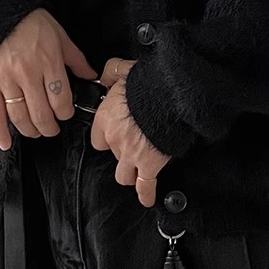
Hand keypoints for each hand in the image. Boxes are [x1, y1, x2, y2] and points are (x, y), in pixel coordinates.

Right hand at [0, 8, 97, 150]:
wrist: (0, 12)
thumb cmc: (32, 23)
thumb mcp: (61, 37)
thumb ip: (76, 60)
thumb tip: (92, 78)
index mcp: (48, 62)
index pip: (60, 100)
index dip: (65, 113)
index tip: (66, 114)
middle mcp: (27, 73)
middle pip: (41, 113)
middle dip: (50, 127)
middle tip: (52, 128)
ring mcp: (6, 79)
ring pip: (19, 117)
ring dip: (30, 130)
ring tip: (36, 131)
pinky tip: (6, 144)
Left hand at [91, 57, 170, 206]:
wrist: (171, 96)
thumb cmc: (150, 83)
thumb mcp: (124, 69)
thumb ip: (111, 72)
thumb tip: (106, 75)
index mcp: (106, 119)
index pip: (98, 138)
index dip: (107, 136)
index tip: (114, 132)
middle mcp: (115, 140)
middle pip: (112, 155)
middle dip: (121, 152)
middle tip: (132, 147)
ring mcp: (131, 155)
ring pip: (124, 174)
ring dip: (130, 173)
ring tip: (136, 172)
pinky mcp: (150, 164)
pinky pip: (145, 185)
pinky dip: (146, 193)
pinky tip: (146, 199)